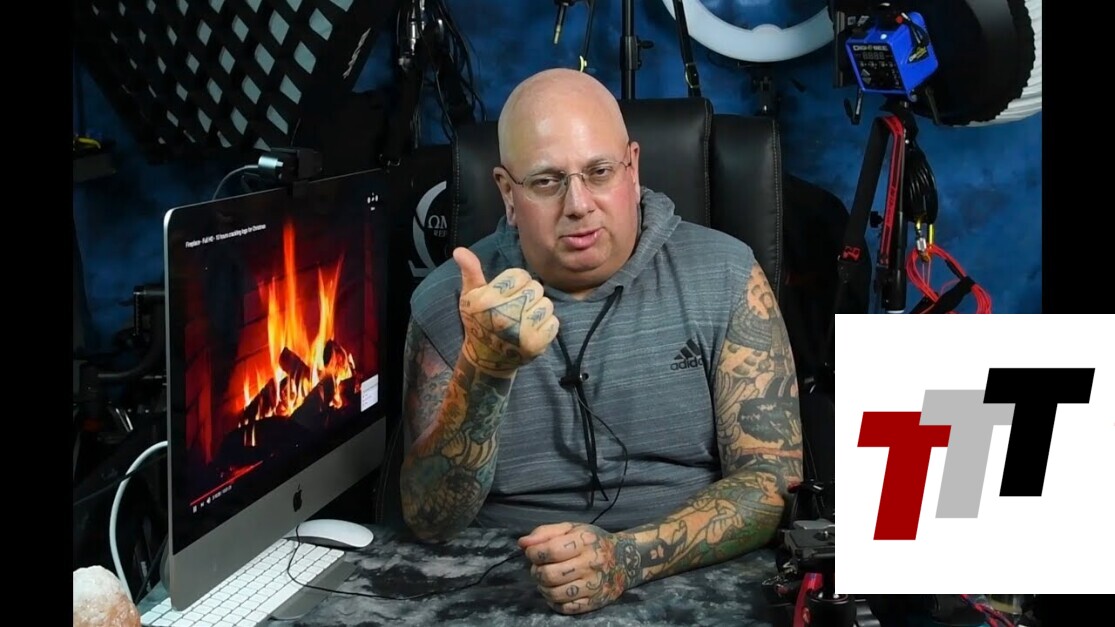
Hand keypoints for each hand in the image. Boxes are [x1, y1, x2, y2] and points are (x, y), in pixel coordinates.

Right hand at [454, 247, 558, 375]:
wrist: (487, 358)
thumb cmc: (479, 321)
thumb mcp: (470, 297)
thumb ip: (470, 271)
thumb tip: (459, 250)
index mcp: (488, 300)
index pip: (520, 275)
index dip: (517, 281)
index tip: (509, 292)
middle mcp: (505, 315)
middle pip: (536, 287)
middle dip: (529, 294)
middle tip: (518, 305)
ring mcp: (522, 331)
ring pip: (547, 303)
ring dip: (539, 308)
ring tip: (525, 316)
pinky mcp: (536, 344)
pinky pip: (553, 322)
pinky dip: (546, 324)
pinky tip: (533, 328)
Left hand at [519, 522, 639, 614]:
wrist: (625, 560)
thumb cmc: (593, 542)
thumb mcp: (572, 529)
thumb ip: (545, 533)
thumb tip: (522, 543)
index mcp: (585, 541)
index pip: (550, 550)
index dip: (533, 553)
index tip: (532, 553)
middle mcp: (591, 563)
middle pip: (549, 574)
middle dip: (536, 572)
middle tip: (539, 568)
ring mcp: (594, 585)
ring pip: (555, 594)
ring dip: (543, 588)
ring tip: (546, 580)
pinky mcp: (595, 602)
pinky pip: (566, 608)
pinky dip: (554, 602)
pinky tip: (556, 592)